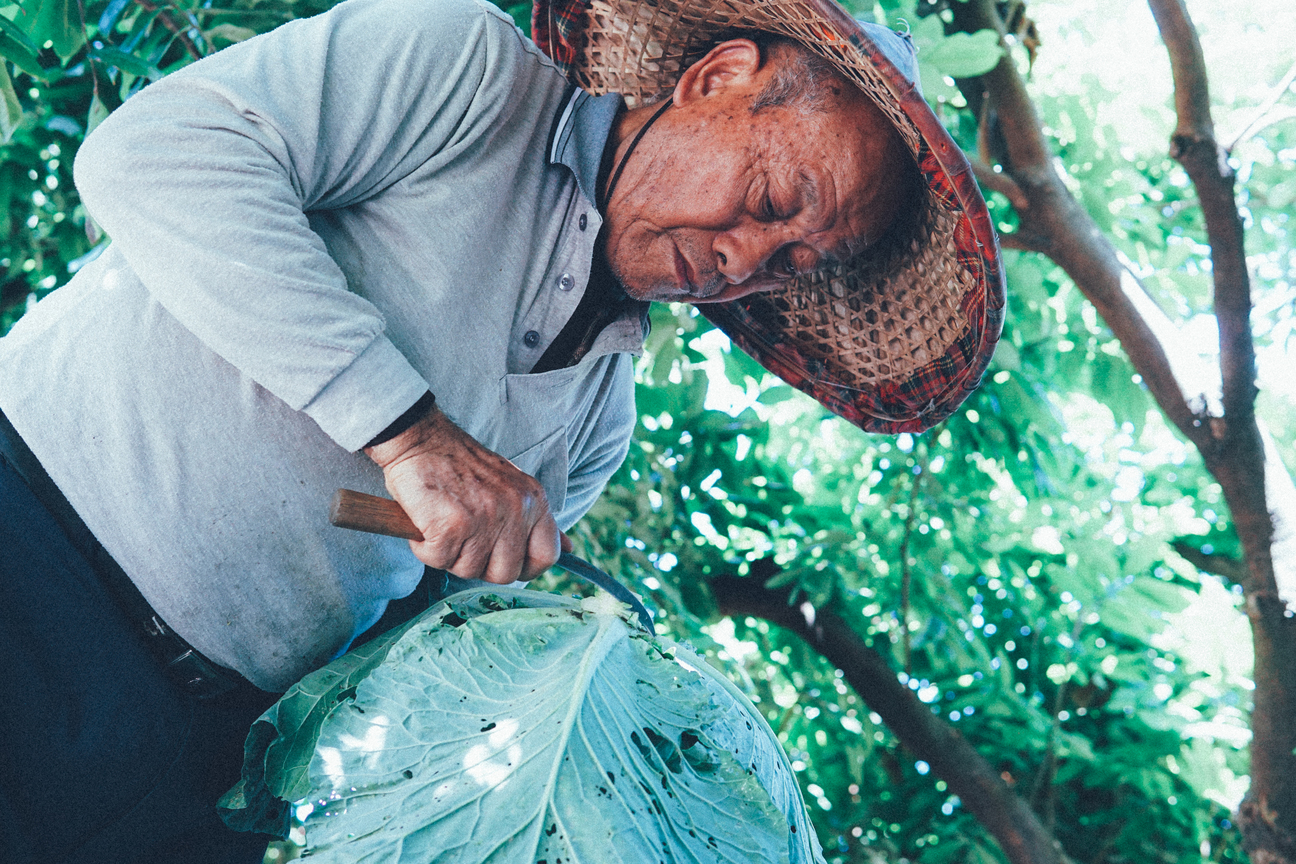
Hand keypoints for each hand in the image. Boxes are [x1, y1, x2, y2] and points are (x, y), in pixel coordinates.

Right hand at [364, 404, 559, 582]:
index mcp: (533, 500)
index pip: (547, 555)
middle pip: (506, 573)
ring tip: (445, 525)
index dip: (525, 568)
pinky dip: (426, 548)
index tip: (504, 560)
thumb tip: (569, 548)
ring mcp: (484, 518)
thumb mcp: (513, 485)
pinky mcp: (451, 525)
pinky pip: (438, 560)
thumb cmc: (462, 464)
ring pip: (469, 570)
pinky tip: (427, 523)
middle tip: (464, 538)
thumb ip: (538, 519)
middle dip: (480, 564)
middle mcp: (514, 510)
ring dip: (450, 555)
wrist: (421, 438)